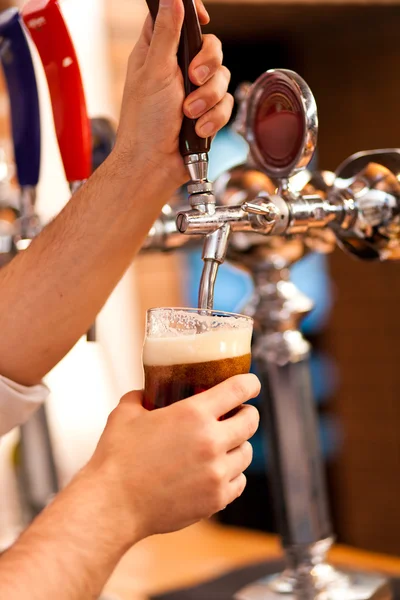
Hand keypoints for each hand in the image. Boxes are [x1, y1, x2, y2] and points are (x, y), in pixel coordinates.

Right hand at [88, 374, 259, 543]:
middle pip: (251, 420)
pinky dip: (232, 474)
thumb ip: (140, 397)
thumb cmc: (117, 458)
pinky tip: (217, 471)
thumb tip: (145, 392)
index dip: (249, 383)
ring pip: (246, 452)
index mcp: (193, 414)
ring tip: (224, 445)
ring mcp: (216, 472)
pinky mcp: (215, 499)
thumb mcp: (125, 414)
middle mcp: (211, 441)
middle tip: (237, 414)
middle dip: (246, 413)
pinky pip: (238, 481)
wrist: (113, 505)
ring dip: (238, 445)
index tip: (251, 384)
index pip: (238, 390)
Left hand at [114, 0, 232, 189]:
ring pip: (221, 79)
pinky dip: (213, 118)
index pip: (176, 19)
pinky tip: (198, 130)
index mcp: (156, 54)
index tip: (202, 19)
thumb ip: (166, 33)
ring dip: (207, 99)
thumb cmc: (145, 124)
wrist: (154, 165)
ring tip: (189, 114)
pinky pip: (226, 106)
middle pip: (210, 48)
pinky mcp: (208, 114)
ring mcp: (194, 93)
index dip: (191, 15)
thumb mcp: (154, 71)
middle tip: (193, 78)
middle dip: (207, 65)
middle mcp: (176, 71)